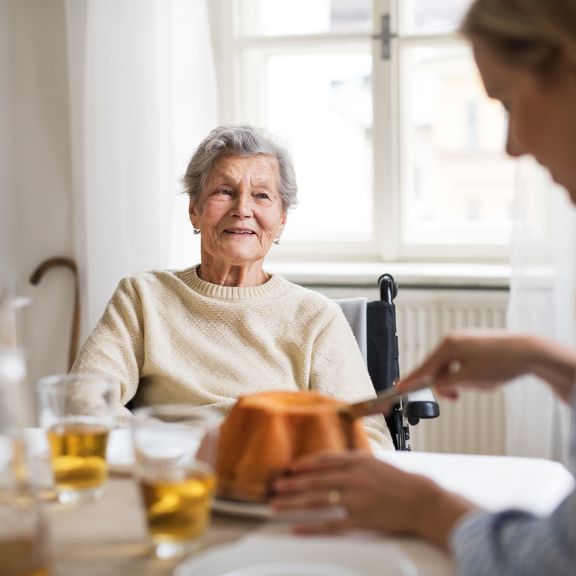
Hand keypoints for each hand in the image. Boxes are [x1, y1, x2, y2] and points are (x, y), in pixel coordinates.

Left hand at [272, 451, 473, 546]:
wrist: (423, 501)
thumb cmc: (401, 482)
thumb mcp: (377, 463)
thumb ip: (355, 462)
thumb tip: (334, 462)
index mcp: (358, 461)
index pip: (325, 460)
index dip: (305, 463)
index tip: (290, 467)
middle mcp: (354, 477)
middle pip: (315, 480)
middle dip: (292, 483)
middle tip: (275, 486)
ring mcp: (356, 499)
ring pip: (317, 500)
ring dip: (294, 503)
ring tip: (278, 505)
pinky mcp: (360, 519)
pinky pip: (331, 524)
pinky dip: (312, 527)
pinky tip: (297, 529)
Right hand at [396, 331, 533, 399]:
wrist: (529, 352)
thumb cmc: (502, 361)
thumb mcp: (469, 379)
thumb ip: (447, 384)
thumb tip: (436, 386)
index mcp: (448, 345)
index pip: (423, 367)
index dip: (410, 381)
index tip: (398, 389)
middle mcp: (452, 340)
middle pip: (436, 368)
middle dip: (445, 385)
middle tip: (456, 396)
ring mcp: (463, 341)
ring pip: (449, 368)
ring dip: (458, 381)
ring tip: (476, 384)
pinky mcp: (473, 346)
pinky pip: (460, 364)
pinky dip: (465, 375)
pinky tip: (480, 378)